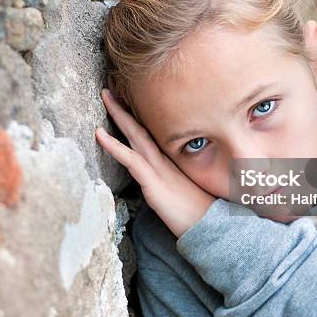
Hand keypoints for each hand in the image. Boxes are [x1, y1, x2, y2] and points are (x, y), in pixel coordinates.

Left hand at [95, 88, 215, 237]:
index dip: (139, 117)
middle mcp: (166, 161)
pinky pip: (131, 160)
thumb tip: (167, 184)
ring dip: (119, 115)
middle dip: (126, 107)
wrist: (217, 230)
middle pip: (142, 128)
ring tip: (105, 95)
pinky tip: (99, 134)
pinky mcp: (155, 184)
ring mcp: (160, 171)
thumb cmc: (205, 216)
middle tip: (112, 86)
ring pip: (136, 136)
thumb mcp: (189, 196)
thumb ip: (177, 185)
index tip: (127, 99)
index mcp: (173, 164)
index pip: (152, 134)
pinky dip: (114, 146)